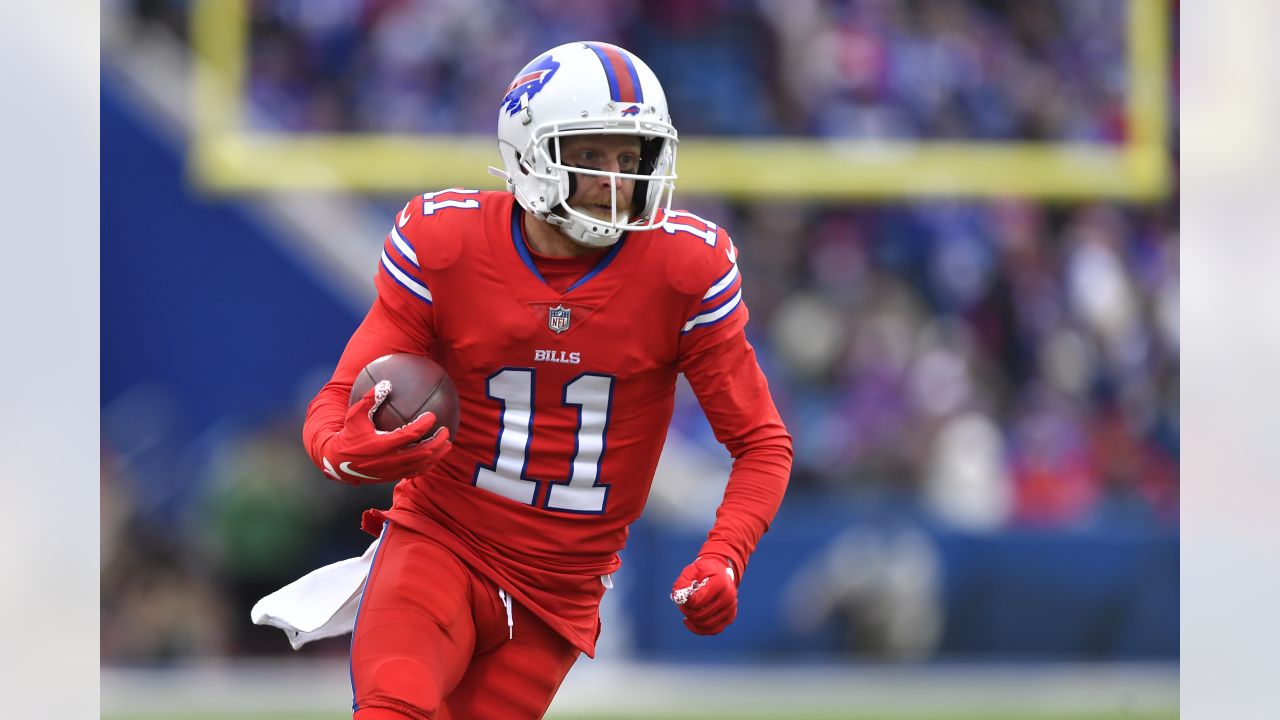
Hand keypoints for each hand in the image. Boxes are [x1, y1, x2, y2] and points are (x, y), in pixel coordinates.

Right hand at [320, 380, 451, 483]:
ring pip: (421, 465)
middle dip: (437, 442)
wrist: (339, 463)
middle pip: (422, 452)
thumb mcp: (354, 415)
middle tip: (446, 430)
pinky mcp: (393, 477)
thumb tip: (386, 383)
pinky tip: (435, 456)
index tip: (433, 416)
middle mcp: (390, 460)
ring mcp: (393, 471)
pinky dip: (428, 465)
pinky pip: (415, 472)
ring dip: (437, 454)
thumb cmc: (349, 434)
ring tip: (447, 444)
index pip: (410, 435)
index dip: (424, 425)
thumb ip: (369, 399)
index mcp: (382, 444)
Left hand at [670, 555, 737, 635]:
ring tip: (686, 612)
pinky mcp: (730, 616)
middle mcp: (729, 597)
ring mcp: (731, 608)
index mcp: (720, 583)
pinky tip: (690, 622)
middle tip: (681, 606)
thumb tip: (678, 598)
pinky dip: (699, 629)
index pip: (698, 602)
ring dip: (692, 621)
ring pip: (707, 624)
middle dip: (688, 612)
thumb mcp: (692, 570)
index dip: (686, 602)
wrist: (721, 571)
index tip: (683, 597)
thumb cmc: (705, 571)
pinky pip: (714, 630)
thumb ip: (683, 582)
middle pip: (702, 614)